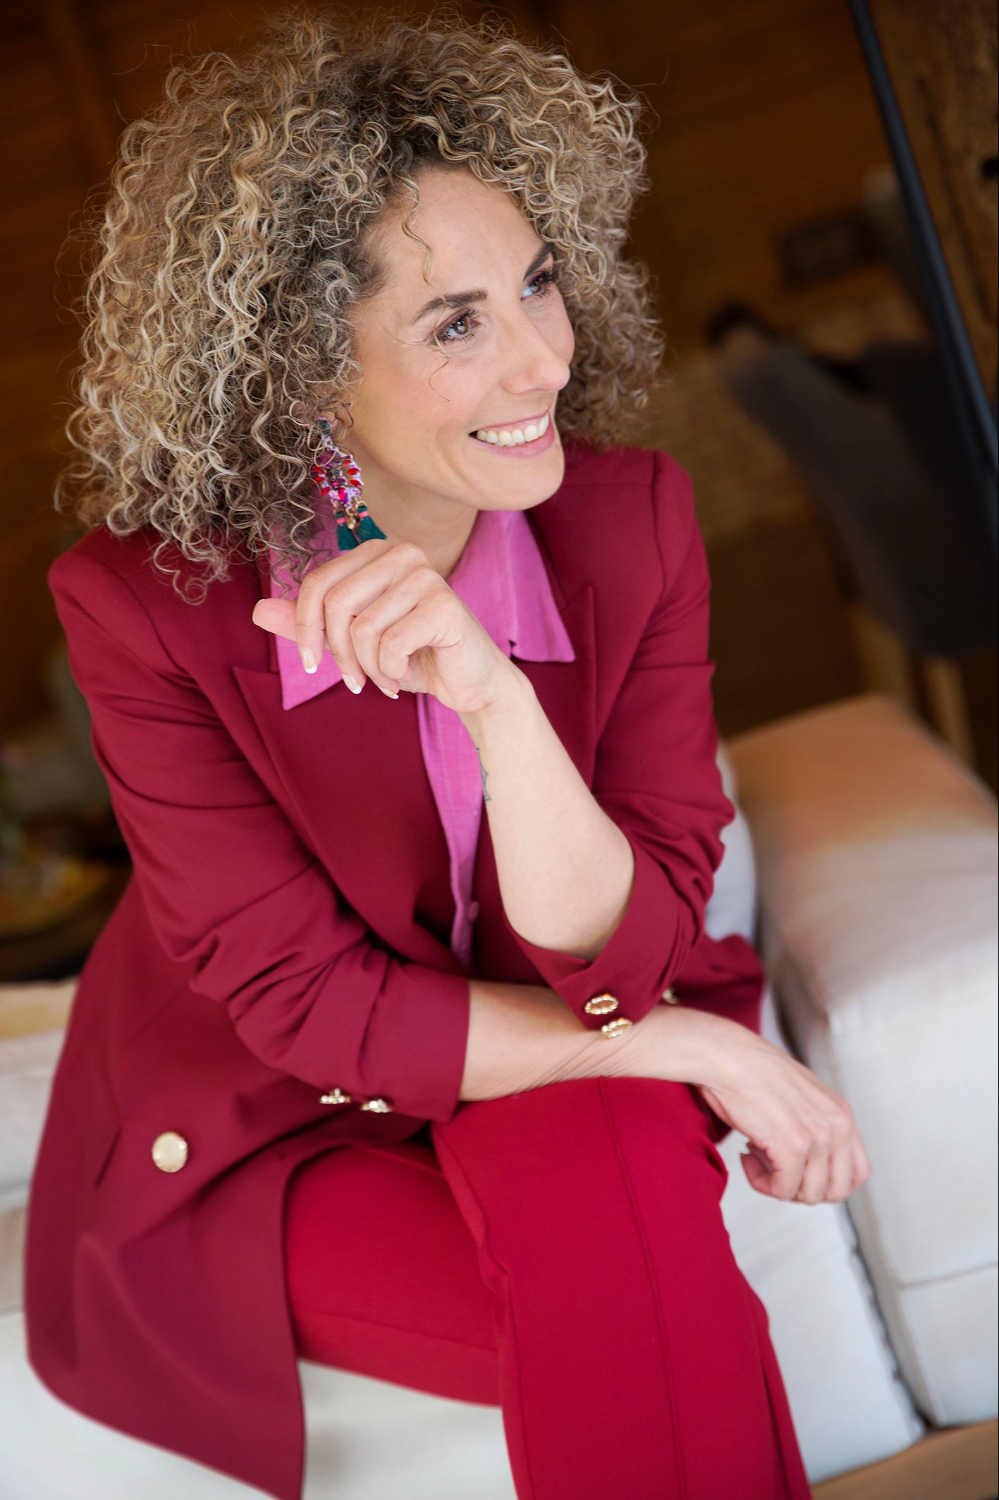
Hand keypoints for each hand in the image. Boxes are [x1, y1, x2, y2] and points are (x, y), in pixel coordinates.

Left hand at [252, 537, 517, 713]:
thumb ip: (310, 624)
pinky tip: (407, 675)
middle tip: (355, 682)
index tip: (314, 666)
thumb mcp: (354, 640)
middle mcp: (401, 553)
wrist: (470, 682)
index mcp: (376, 552)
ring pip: (362, 629)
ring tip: (387, 679)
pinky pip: (390, 645)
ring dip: (368, 668)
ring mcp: (426, 575)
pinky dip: (391, 672)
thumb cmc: (412, 656)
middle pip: (335, 605)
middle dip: (338, 654)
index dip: (304, 629)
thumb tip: (257, 611)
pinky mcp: (445, 605)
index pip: (316, 584)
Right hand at [691, 1019, 872, 1204]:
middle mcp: (838, 1126)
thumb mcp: (802, 1097)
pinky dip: (760, 1182)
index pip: (858, 1172)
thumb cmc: (753, 1072)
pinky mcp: (792, 1147)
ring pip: (809, 1195)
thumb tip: (808, 1165)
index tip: (800, 1173)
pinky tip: (746, 1156)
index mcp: (842, 1114)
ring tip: (756, 1156)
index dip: (828, 1182)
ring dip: (779, 1185)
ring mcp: (817, 1138)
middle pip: (837, 1190)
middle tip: (776, 1169)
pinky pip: (782, 1189)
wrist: (727, 1056)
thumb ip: (816, 1126)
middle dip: (803, 1190)